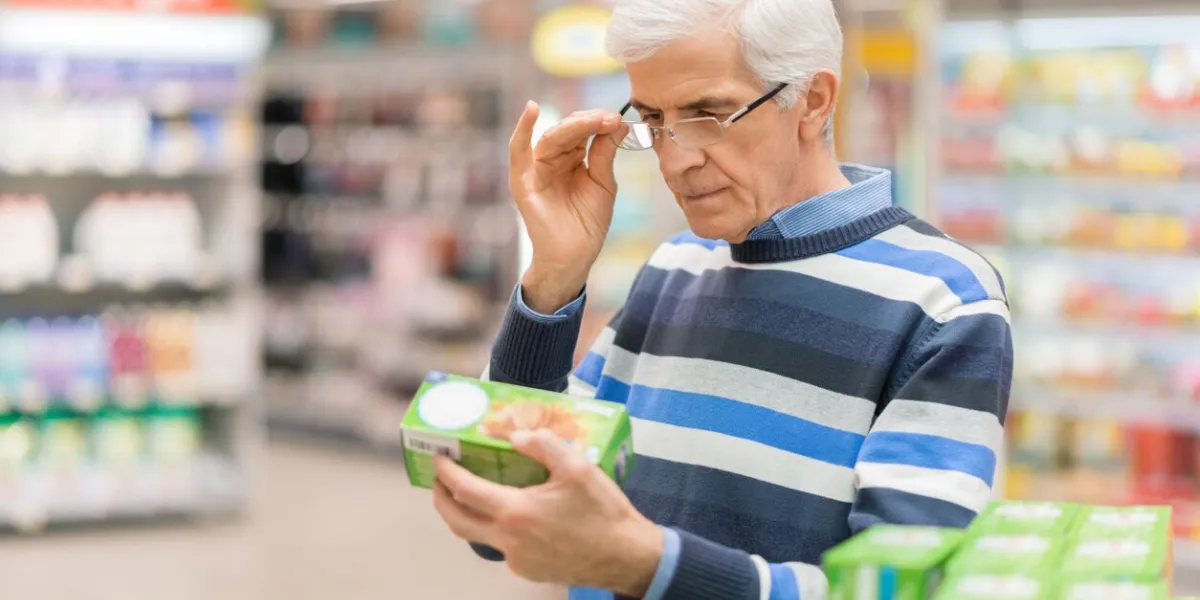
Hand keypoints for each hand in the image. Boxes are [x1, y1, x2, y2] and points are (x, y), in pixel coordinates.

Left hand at [432, 429, 661, 596]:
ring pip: (478, 536)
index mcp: (515, 512)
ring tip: (472, 495)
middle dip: (441, 499)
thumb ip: (542, 445)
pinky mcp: (529, 571)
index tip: (438, 457)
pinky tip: (515, 515)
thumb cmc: (603, 512)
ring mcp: (517, 560)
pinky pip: (503, 547)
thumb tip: (515, 436)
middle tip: (438, 480)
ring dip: (467, 515)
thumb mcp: (577, 467)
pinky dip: (497, 529)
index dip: (446, 471)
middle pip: (457, 521)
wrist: (625, 557)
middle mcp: (508, 540)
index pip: (464, 490)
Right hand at [509, 102, 623, 313]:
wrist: (575, 256)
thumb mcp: (603, 183)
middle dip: (589, 122)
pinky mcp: (523, 181)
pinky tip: (532, 109)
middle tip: (609, 118)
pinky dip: (522, 129)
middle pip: (568, 130)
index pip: (582, 131)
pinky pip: (518, 151)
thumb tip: (617, 123)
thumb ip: (605, 154)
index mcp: (571, 159)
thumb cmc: (587, 224)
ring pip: (551, 137)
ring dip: (573, 126)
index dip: (598, 122)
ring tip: (593, 120)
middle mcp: (551, 160)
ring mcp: (535, 169)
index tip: (617, 118)